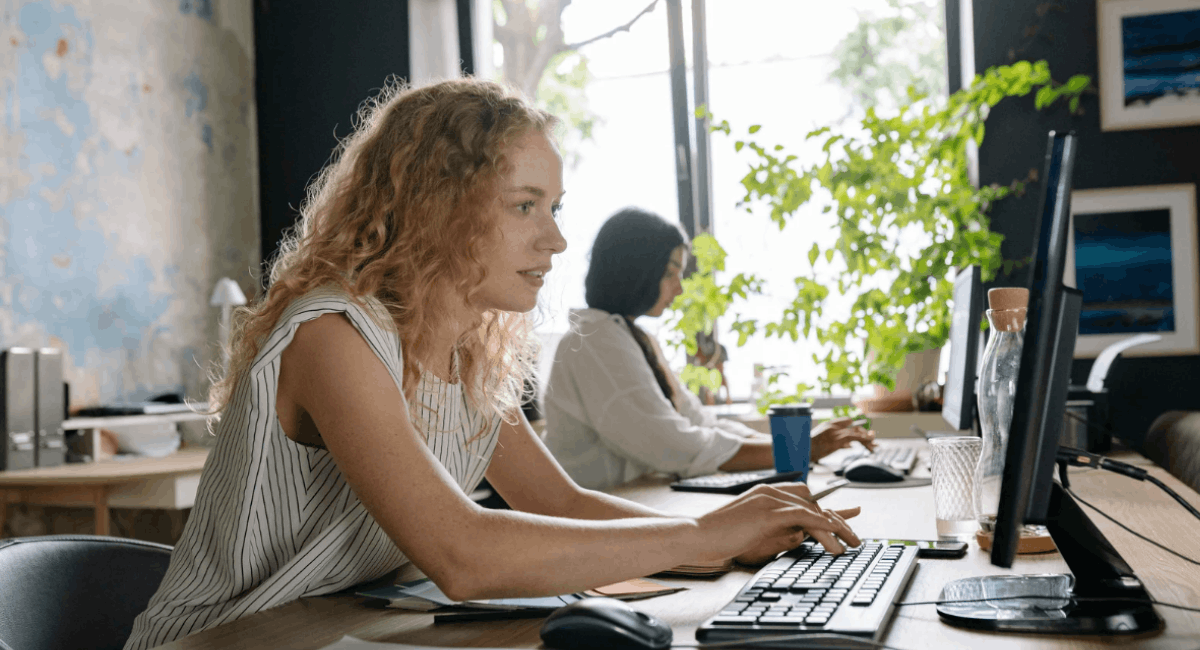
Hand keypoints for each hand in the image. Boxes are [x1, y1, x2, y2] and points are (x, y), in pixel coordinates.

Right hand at [694, 482, 861, 566]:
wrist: (696, 535)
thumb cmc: (717, 536)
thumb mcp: (748, 528)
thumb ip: (769, 526)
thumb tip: (789, 535)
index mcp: (765, 492)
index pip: (804, 496)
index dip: (826, 510)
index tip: (843, 523)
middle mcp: (770, 491)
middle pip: (814, 502)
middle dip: (838, 520)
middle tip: (854, 538)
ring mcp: (769, 500)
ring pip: (813, 510)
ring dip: (837, 528)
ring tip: (852, 545)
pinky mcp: (768, 513)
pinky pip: (804, 517)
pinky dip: (823, 527)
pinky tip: (835, 540)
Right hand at [810, 417, 875, 461]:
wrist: (801, 450)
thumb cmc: (808, 448)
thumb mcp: (823, 443)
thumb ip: (837, 442)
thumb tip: (849, 446)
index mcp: (828, 425)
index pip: (847, 421)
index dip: (856, 427)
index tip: (863, 432)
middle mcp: (833, 427)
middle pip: (853, 427)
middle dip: (864, 433)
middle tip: (872, 438)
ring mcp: (835, 433)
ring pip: (855, 433)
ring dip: (866, 438)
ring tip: (873, 444)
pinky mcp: (836, 440)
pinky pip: (853, 438)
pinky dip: (863, 440)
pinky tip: (869, 443)